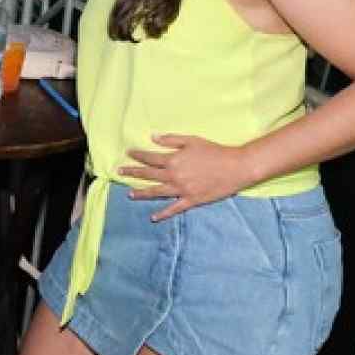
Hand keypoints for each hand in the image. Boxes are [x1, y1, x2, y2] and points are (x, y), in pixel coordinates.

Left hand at [118, 134, 254, 221]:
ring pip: (156, 192)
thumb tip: (153, 138)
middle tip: (119, 171)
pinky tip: (153, 217)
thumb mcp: (191, 140)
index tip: (128, 153)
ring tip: (129, 194)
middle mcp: (174, 176)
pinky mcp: (191, 200)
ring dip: (141, 193)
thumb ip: (171, 140)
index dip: (138, 155)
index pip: (150, 158)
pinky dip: (163, 213)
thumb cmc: (214, 151)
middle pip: (148, 175)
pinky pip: (174, 209)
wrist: (236, 167)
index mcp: (173, 160)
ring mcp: (182, 190)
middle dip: (133, 172)